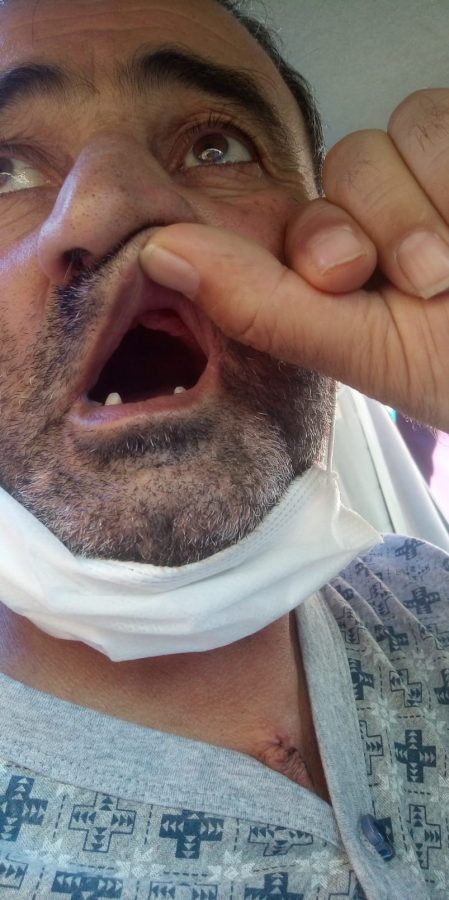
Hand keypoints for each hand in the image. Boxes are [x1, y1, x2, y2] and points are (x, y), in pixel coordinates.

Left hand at [140, 89, 448, 431]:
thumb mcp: (370, 355)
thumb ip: (265, 306)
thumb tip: (160, 253)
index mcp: (355, 278)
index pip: (298, 216)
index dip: (313, 236)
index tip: (342, 279)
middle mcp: (395, 222)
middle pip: (346, 163)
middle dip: (377, 223)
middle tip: (422, 280)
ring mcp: (440, 183)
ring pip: (396, 130)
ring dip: (426, 204)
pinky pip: (440, 117)